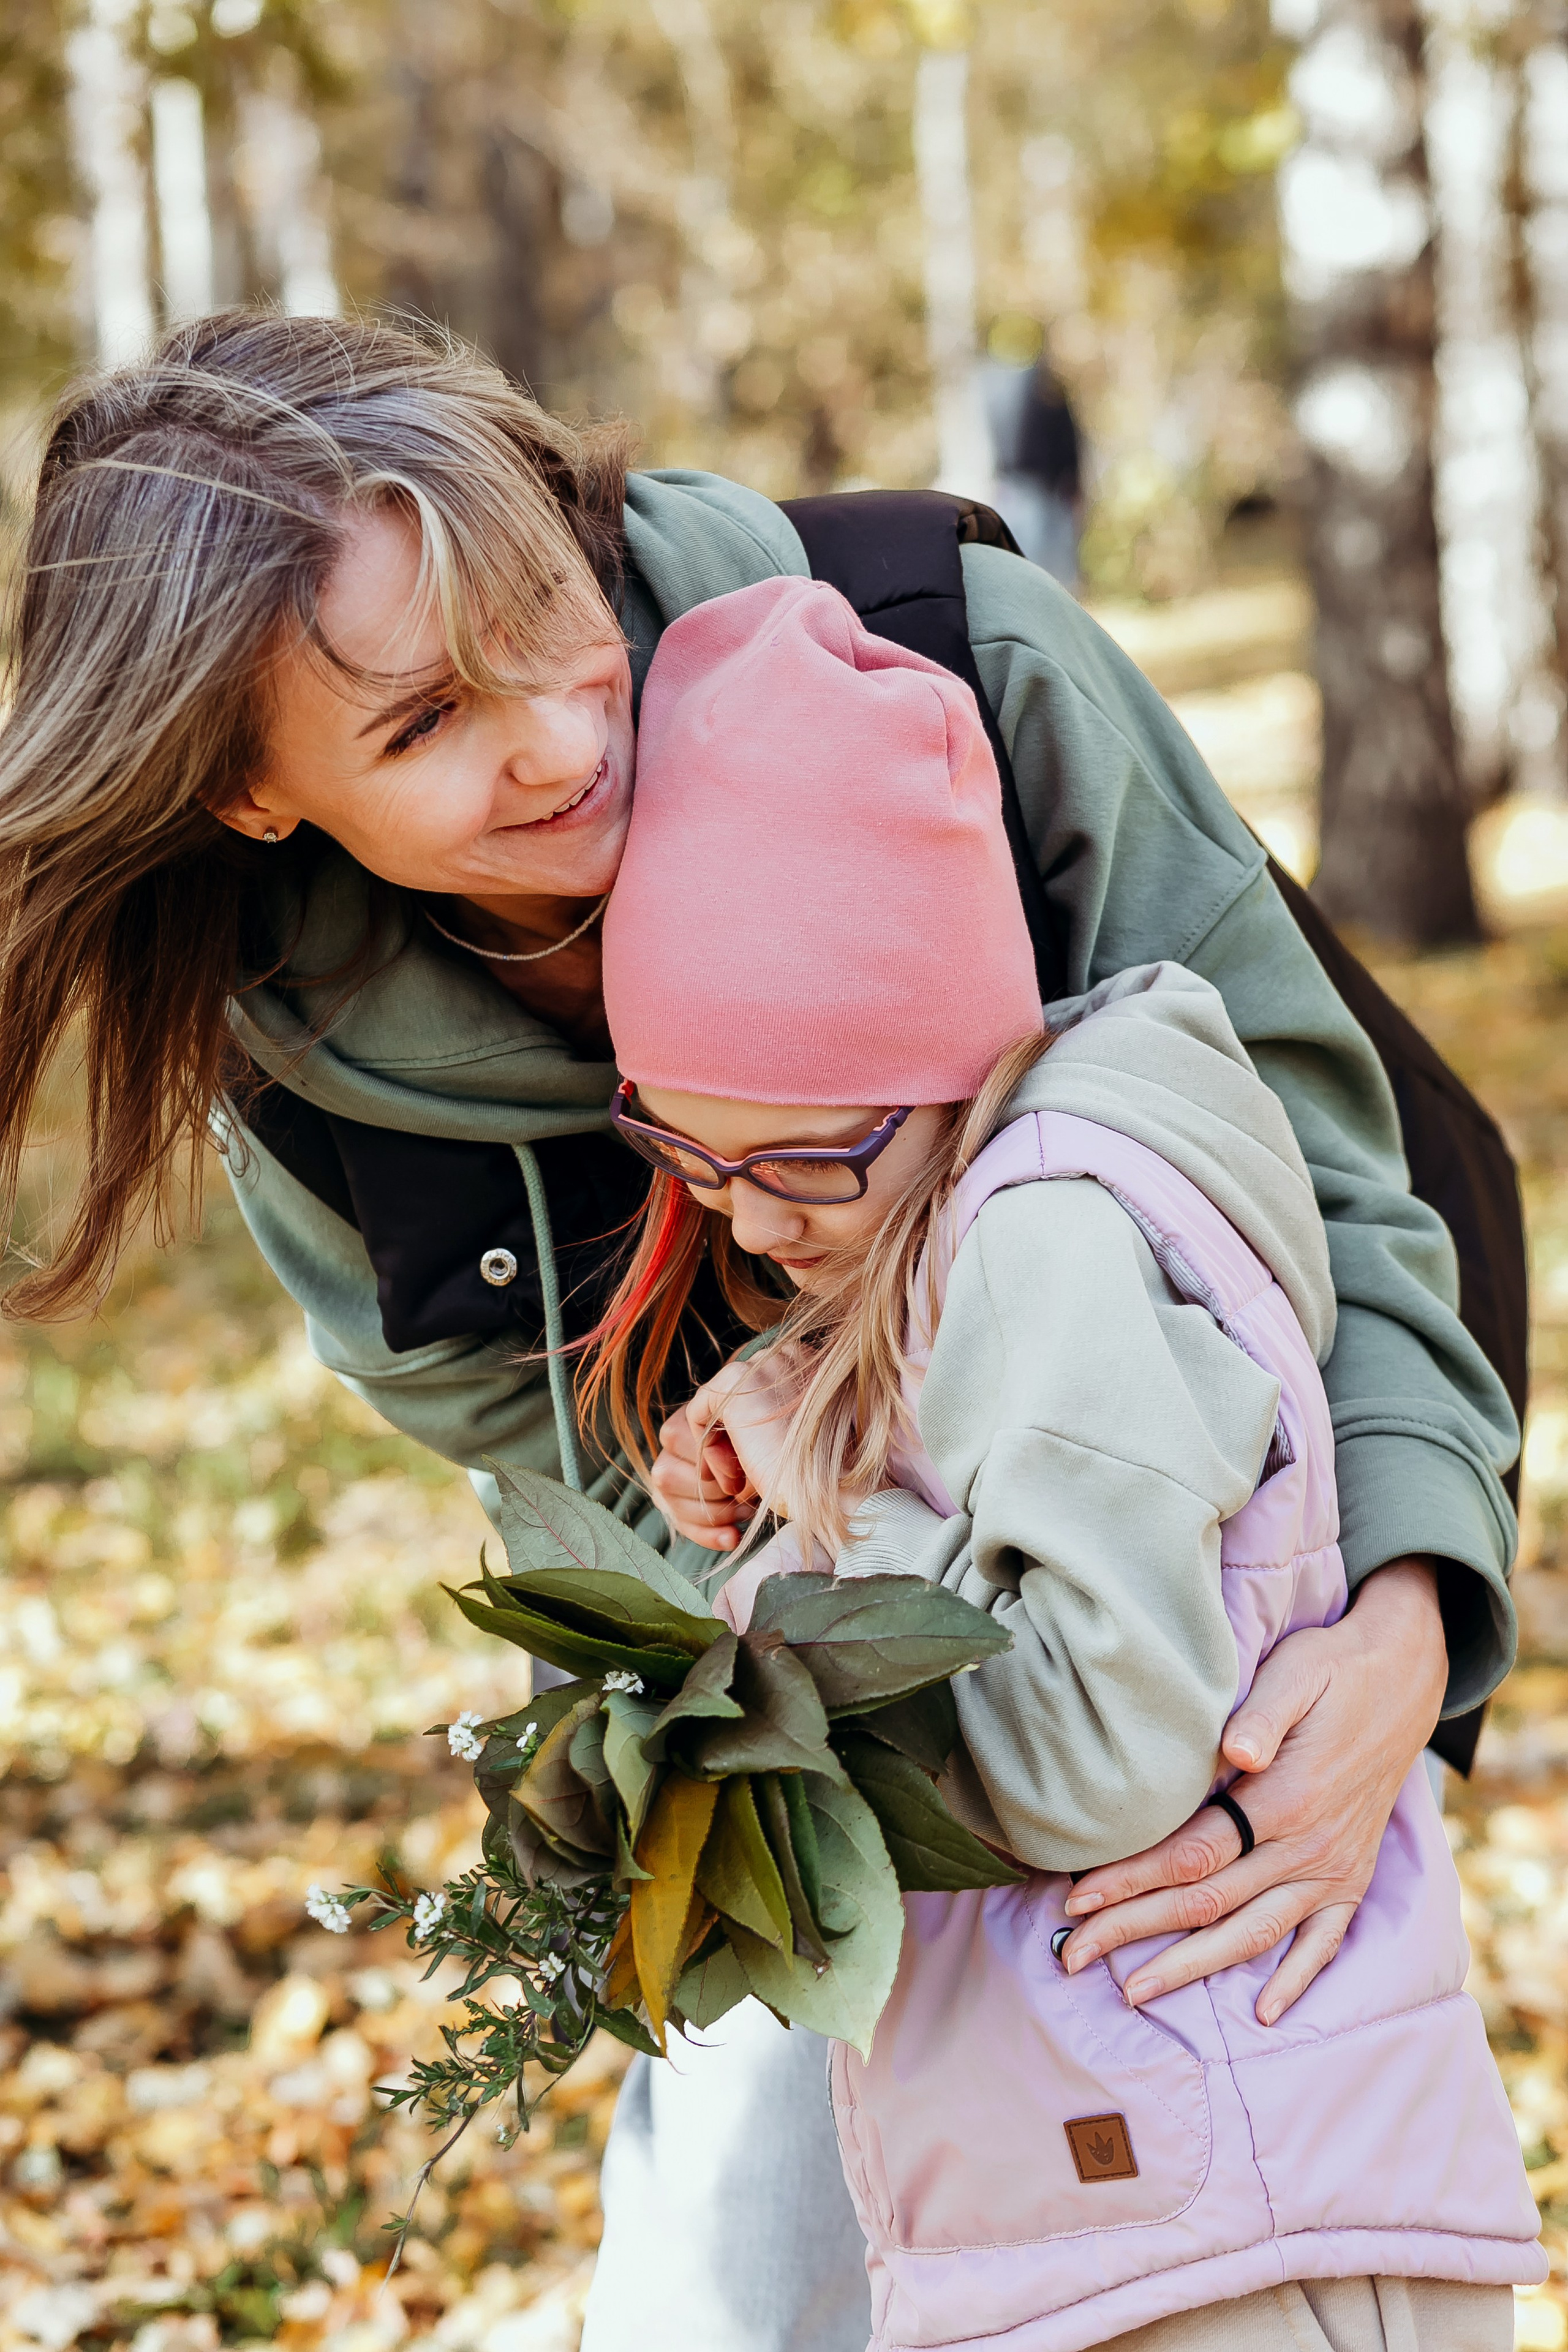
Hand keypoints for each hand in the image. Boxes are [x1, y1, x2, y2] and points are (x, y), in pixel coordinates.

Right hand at [649, 1395, 755, 1551]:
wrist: (761, 1456)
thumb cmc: (756, 1441)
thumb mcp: (747, 1434)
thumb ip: (734, 1443)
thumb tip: (734, 1476)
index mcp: (683, 1422)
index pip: (676, 1439)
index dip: (712, 1460)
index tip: (744, 1469)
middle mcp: (667, 1452)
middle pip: (670, 1477)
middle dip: (716, 1491)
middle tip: (747, 1494)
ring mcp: (667, 1480)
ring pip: (674, 1504)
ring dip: (718, 1515)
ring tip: (747, 1511)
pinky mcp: (675, 1507)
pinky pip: (684, 1527)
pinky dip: (711, 1537)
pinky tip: (733, 1537)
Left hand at [685, 1344, 810, 1504]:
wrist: (830, 1490)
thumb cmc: (823, 1473)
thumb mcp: (803, 1434)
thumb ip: (779, 1415)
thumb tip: (749, 1421)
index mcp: (812, 1360)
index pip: (760, 1391)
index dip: (753, 1432)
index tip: (762, 1466)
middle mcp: (788, 1352)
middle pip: (738, 1396)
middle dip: (736, 1440)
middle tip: (746, 1480)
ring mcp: (761, 1364)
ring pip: (718, 1407)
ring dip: (723, 1448)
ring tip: (740, 1481)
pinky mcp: (733, 1382)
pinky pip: (698, 1412)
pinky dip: (705, 1446)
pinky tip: (729, 1474)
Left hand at [1055, 1557, 1445, 2024]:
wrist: (1405, 1677)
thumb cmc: (1334, 1668)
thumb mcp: (1297, 1672)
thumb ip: (1262, 1714)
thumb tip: (1235, 1751)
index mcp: (1287, 1799)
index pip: (1192, 1855)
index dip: (1131, 1880)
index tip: (1075, 1898)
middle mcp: (1311, 1847)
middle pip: (1208, 1903)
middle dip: (1135, 1932)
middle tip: (1072, 1955)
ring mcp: (1336, 1869)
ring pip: (1254, 1934)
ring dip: (1192, 1968)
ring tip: (1135, 1991)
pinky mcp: (1355, 1878)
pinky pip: (1324, 1942)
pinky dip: (1296, 1980)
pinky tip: (1265, 2015)